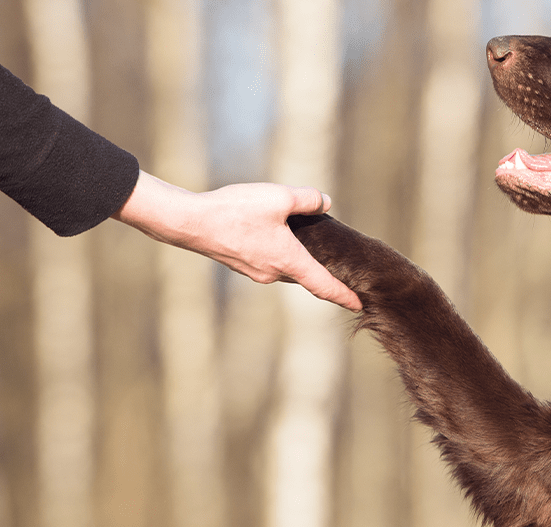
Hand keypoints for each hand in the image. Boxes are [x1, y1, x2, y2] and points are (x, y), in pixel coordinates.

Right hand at [111, 170, 361, 310]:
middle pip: (307, 275)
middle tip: (343, 267)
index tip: (360, 306)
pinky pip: (270, 262)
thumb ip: (307, 199)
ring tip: (311, 244)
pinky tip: (278, 235)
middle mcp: (274, 273)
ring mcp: (256, 271)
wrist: (190, 223)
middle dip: (324, 273)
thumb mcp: (278, 197)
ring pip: (287, 268)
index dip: (344, 296)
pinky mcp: (241, 264)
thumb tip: (325, 202)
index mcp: (289, 260)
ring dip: (300, 260)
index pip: (324, 285)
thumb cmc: (235, 211)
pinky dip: (281, 254)